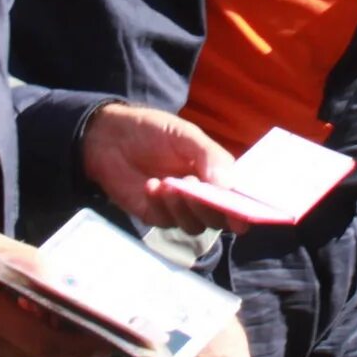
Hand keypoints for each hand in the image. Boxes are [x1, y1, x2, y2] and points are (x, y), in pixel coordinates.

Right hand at [0, 231, 114, 356]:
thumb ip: (30, 264)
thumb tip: (68, 283)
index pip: (45, 340)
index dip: (79, 345)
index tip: (106, 341)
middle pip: (42, 355)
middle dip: (75, 350)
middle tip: (100, 339)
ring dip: (54, 348)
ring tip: (74, 331)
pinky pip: (9, 355)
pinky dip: (30, 345)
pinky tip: (37, 327)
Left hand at [81, 101, 242, 235]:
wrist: (110, 136)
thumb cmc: (153, 131)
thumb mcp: (185, 135)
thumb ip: (209, 156)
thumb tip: (229, 184)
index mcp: (217, 176)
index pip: (239, 202)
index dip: (245, 212)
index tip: (241, 214)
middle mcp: (203, 197)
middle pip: (219, 219)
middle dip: (209, 207)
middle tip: (193, 186)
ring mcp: (179, 208)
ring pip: (194, 225)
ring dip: (183, 207)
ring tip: (167, 183)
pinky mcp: (155, 215)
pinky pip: (165, 222)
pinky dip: (159, 205)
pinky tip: (150, 185)